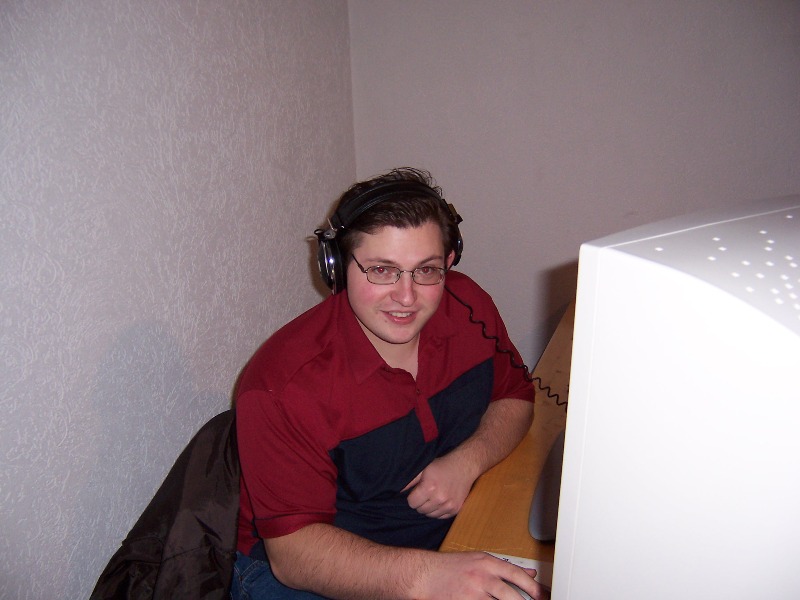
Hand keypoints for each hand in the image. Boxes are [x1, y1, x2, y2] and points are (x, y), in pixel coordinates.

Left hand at [403, 453, 476, 518]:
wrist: (464, 466)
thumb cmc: (441, 466)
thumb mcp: (423, 469)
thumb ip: (409, 481)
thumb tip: (396, 492)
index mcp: (429, 488)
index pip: (412, 503)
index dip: (413, 497)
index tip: (418, 490)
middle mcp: (439, 498)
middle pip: (420, 510)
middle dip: (421, 502)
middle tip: (427, 492)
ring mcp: (449, 505)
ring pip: (430, 515)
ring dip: (430, 508)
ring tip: (434, 496)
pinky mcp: (456, 509)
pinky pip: (441, 517)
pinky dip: (439, 511)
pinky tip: (441, 500)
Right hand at [412, 552, 548, 599]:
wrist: (425, 574)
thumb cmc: (450, 567)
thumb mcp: (479, 560)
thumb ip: (504, 567)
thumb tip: (528, 574)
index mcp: (487, 563)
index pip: (516, 575)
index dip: (533, 588)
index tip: (543, 596)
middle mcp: (481, 577)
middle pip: (511, 596)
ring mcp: (472, 593)